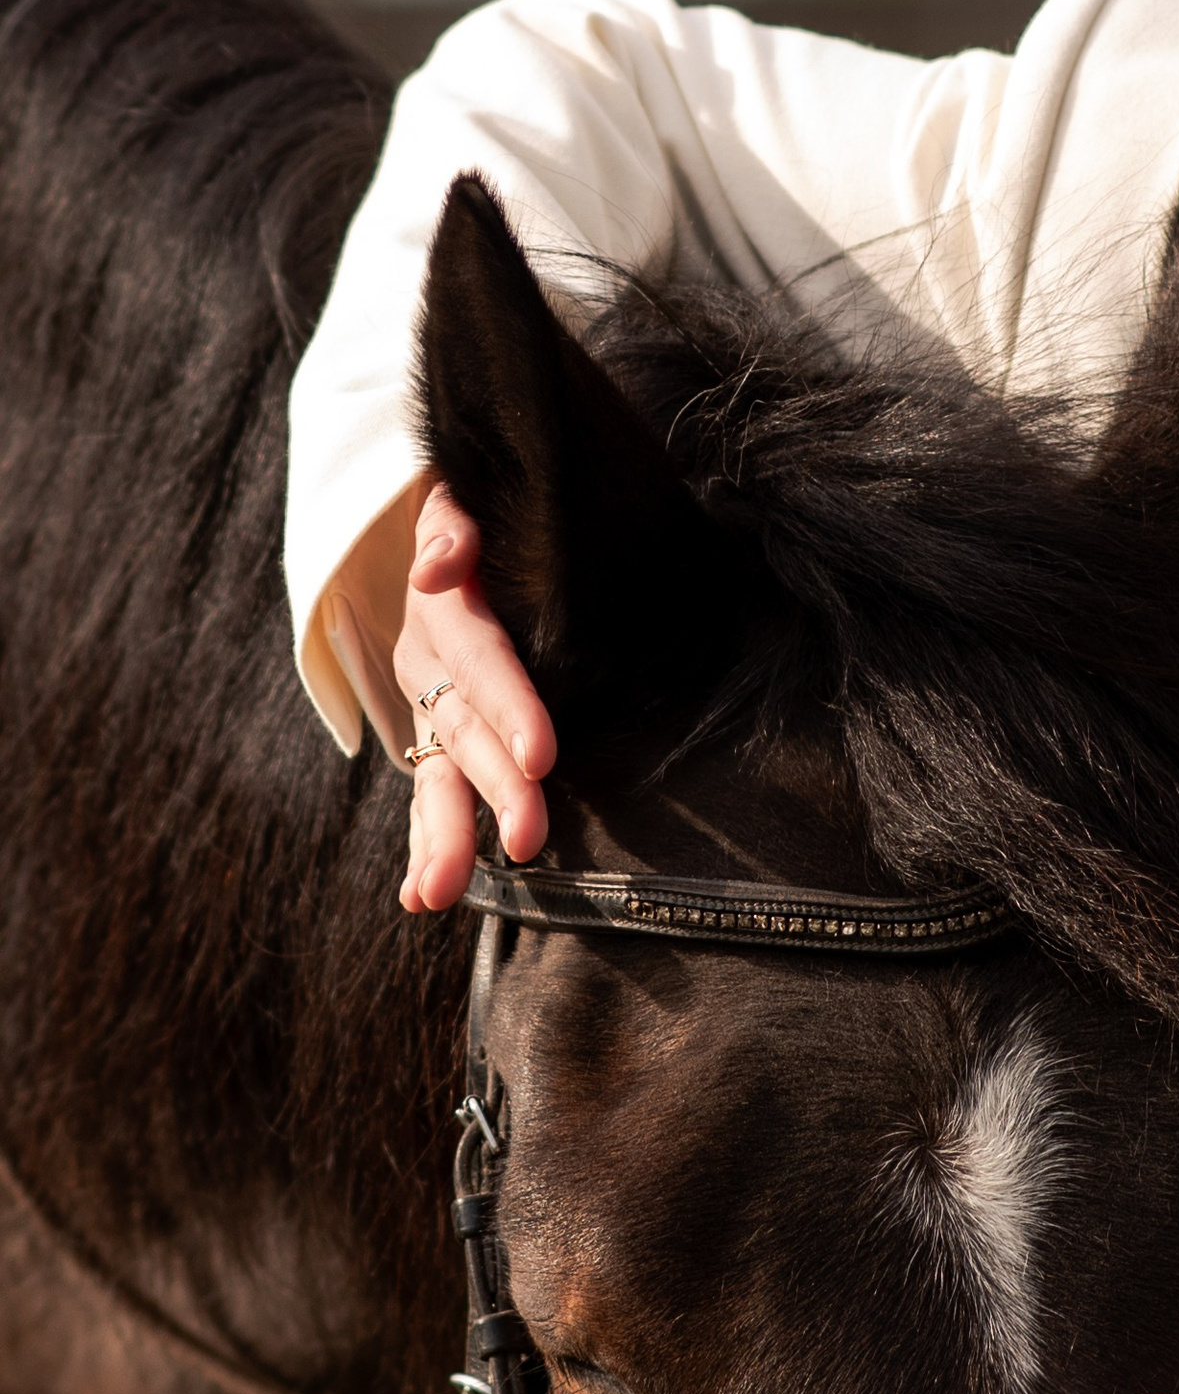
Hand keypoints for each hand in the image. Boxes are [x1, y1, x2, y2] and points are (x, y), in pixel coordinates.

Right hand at [392, 484, 556, 912]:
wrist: (461, 527)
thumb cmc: (491, 512)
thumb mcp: (467, 497)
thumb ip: (456, 520)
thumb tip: (441, 562)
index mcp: (446, 608)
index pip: (482, 661)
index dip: (510, 707)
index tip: (542, 757)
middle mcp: (428, 663)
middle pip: (464, 730)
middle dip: (494, 788)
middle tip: (528, 839)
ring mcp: (429, 705)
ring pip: (437, 774)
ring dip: (444, 835)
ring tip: (441, 893)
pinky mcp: (438, 735)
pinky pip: (431, 792)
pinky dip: (426, 842)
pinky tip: (422, 896)